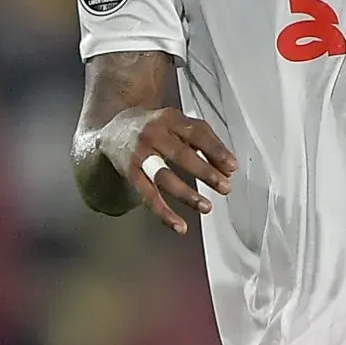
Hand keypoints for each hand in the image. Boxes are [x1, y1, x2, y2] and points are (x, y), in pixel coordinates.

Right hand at [97, 108, 236, 234]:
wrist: (113, 129)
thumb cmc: (154, 128)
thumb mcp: (178, 125)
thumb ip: (205, 142)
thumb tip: (228, 167)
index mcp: (170, 118)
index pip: (197, 132)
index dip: (216, 150)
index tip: (232, 166)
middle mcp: (153, 134)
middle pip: (182, 154)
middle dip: (206, 173)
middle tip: (225, 187)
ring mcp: (139, 154)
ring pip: (164, 177)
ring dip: (188, 194)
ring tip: (206, 207)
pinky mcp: (130, 173)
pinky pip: (148, 196)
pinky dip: (164, 213)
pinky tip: (179, 225)